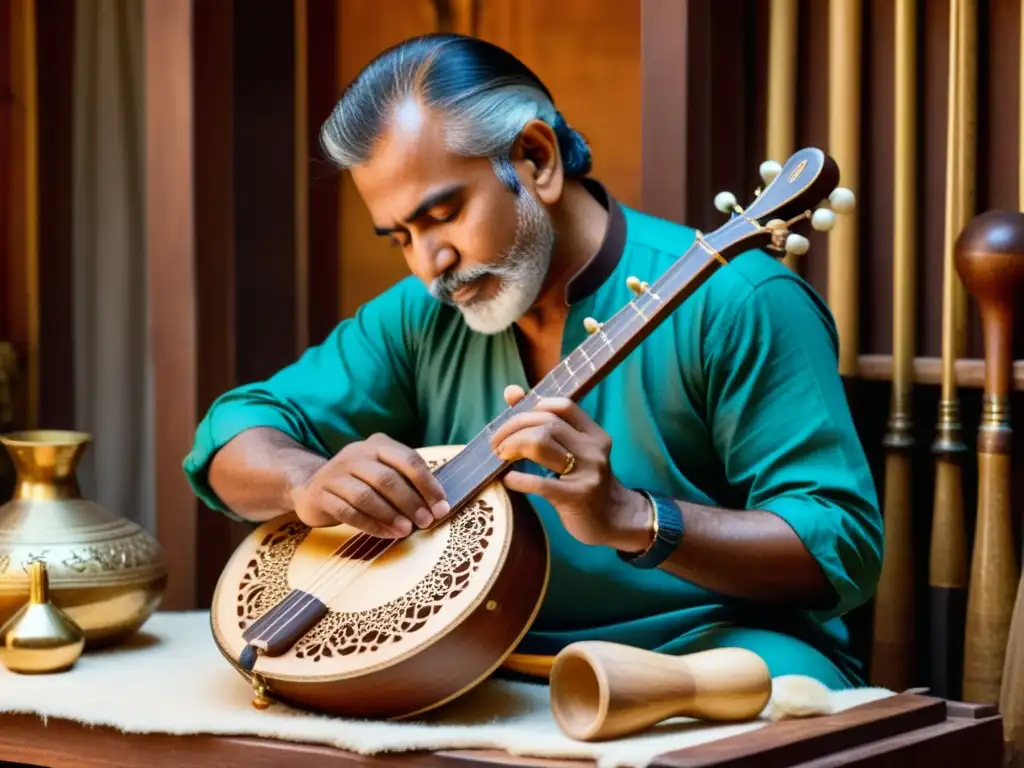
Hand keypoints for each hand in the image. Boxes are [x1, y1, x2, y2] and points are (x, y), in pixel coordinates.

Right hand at [288, 433, 449, 536]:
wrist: (312, 488)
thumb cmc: (360, 483)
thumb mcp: (382, 473)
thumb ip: (407, 483)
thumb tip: (439, 505)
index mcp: (377, 445)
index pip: (408, 459)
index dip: (427, 484)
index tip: (441, 506)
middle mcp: (355, 454)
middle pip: (387, 479)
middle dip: (410, 502)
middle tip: (426, 522)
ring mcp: (335, 473)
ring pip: (366, 496)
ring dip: (390, 515)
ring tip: (406, 530)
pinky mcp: (321, 495)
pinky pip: (348, 512)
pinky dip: (371, 525)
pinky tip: (386, 534)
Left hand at [489, 385, 652, 550]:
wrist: (615, 520)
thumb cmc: (585, 482)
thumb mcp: (575, 451)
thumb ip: (545, 423)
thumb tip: (511, 392)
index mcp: (594, 435)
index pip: (563, 406)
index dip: (533, 407)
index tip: (514, 420)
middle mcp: (593, 449)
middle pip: (546, 423)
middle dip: (513, 428)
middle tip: (497, 443)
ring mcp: (587, 473)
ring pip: (541, 444)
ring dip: (513, 446)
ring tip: (501, 456)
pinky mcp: (576, 497)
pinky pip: (540, 483)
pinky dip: (518, 479)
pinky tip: (507, 479)